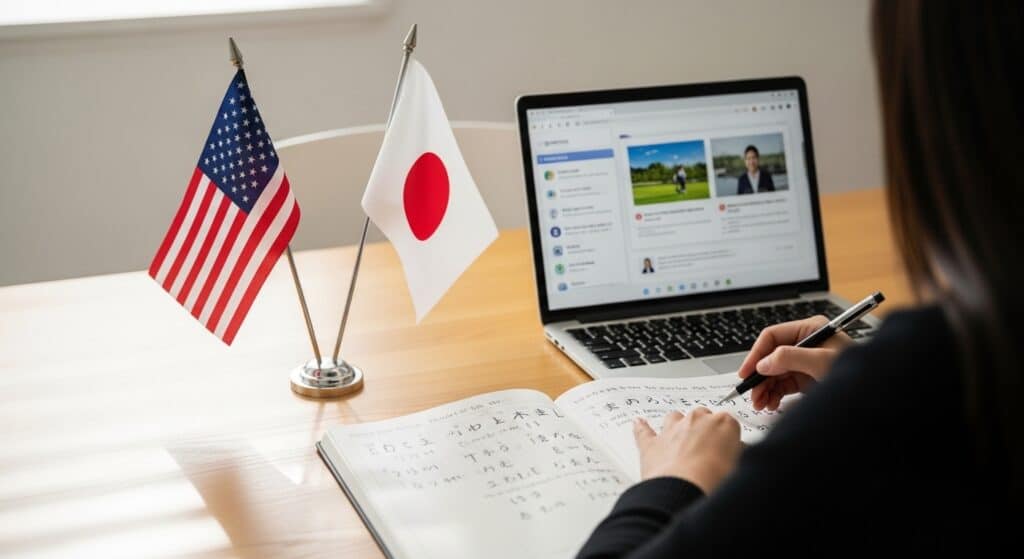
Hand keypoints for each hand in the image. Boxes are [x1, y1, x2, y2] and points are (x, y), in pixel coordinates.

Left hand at [633, 408, 741, 493]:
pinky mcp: (652, 444)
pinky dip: (642, 428)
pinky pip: (644, 431)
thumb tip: (738, 453)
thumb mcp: (739, 468)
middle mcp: (697, 421)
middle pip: (701, 416)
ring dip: (677, 426)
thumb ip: (737, 456)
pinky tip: (639, 423)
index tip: (728, 449)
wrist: (686, 489)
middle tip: (707, 449)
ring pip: (674, 417)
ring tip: (681, 440)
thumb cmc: (715, 479)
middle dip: (703, 429)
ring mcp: (672, 430)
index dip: (727, 438)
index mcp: (723, 424)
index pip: (728, 424)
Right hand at [737, 315, 851, 410]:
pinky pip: (783, 385)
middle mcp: (805, 343)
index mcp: (810, 329)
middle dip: (760, 376)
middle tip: (752, 394)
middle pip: (771, 357)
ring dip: (764, 388)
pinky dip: (774, 394)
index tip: (747, 372)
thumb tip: (764, 363)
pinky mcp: (806, 378)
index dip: (757, 353)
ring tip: (761, 403)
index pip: (772, 336)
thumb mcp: (821, 362)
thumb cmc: (857, 373)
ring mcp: (805, 362)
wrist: (876, 395)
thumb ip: (790, 358)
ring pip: (774, 373)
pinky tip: (771, 403)